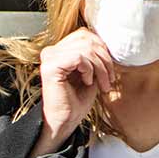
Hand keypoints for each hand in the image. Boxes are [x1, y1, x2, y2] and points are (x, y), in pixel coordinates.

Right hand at [30, 27, 116, 157]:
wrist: (65, 122)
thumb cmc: (77, 101)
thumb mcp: (91, 73)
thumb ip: (94, 56)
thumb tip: (108, 42)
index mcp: (59, 50)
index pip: (84, 34)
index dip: (102, 49)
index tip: (109, 71)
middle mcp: (51, 51)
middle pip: (87, 38)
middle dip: (104, 59)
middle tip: (109, 79)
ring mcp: (49, 58)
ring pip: (85, 48)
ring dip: (100, 67)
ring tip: (102, 83)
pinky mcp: (50, 67)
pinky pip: (79, 57)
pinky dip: (89, 70)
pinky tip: (88, 82)